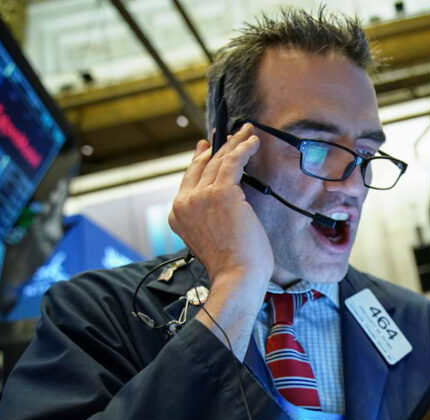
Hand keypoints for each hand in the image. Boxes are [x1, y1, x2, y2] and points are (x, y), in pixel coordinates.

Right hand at [169, 125, 271, 356]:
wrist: (236, 277)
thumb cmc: (231, 265)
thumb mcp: (209, 240)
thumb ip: (207, 220)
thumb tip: (223, 204)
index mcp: (177, 216)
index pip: (188, 180)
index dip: (199, 161)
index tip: (206, 148)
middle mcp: (184, 203)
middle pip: (202, 167)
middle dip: (218, 147)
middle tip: (230, 133)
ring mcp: (200, 197)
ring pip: (218, 161)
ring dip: (234, 143)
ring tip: (247, 131)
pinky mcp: (221, 193)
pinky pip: (233, 162)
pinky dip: (243, 148)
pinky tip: (253, 140)